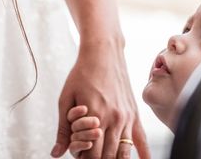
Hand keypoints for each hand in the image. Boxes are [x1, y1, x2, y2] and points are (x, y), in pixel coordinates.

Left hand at [51, 42, 149, 158]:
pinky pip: (141, 140)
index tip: (81, 155)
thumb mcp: (66, 98)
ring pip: (124, 152)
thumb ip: (63, 129)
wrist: (103, 52)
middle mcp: (113, 119)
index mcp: (94, 116)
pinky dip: (143, 155)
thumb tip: (57, 153)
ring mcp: (125, 117)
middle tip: (91, 157)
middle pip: (107, 156)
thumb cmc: (82, 73)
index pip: (91, 155)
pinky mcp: (134, 113)